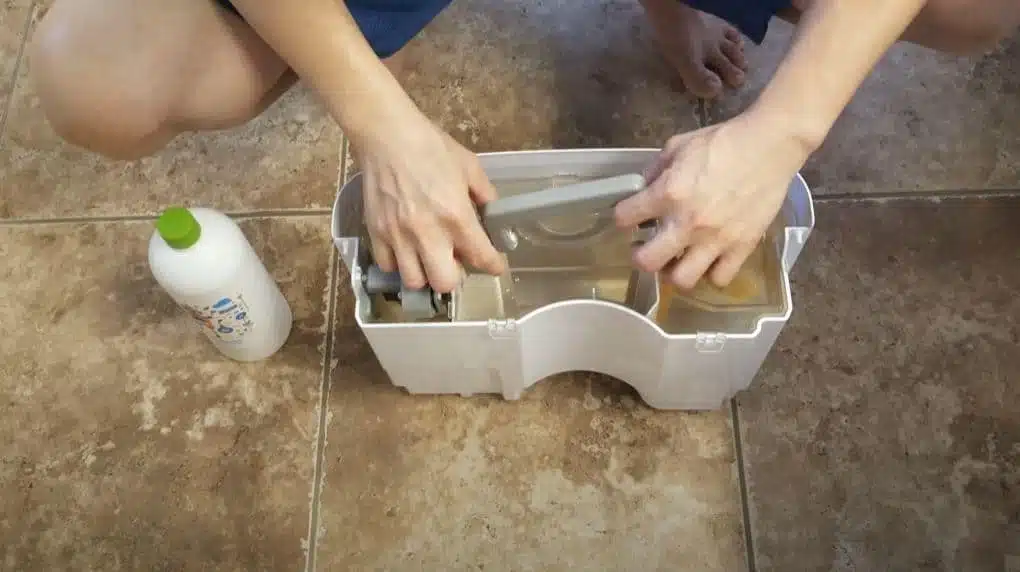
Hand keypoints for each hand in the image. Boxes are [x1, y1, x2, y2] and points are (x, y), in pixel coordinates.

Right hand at [350, 107, 505, 292]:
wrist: (387, 135)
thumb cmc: (430, 146)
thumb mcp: (469, 166)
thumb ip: (484, 193)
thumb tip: (492, 211)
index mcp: (456, 216)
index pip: (482, 257)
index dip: (493, 266)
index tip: (494, 266)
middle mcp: (428, 233)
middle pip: (445, 282)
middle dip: (454, 277)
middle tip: (454, 262)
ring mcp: (399, 235)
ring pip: (414, 280)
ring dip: (425, 274)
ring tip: (427, 258)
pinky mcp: (376, 232)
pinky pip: (388, 265)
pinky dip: (398, 263)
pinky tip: (405, 248)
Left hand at [614, 111, 812, 288]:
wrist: (770, 144)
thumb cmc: (723, 141)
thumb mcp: (678, 145)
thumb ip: (656, 169)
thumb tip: (643, 187)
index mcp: (668, 193)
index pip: (624, 217)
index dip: (622, 217)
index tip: (629, 217)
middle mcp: (688, 223)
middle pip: (647, 262)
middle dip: (640, 257)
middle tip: (647, 248)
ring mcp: (716, 239)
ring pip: (682, 280)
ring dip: (674, 272)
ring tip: (677, 260)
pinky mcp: (742, 247)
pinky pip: (720, 278)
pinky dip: (712, 274)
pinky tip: (710, 261)